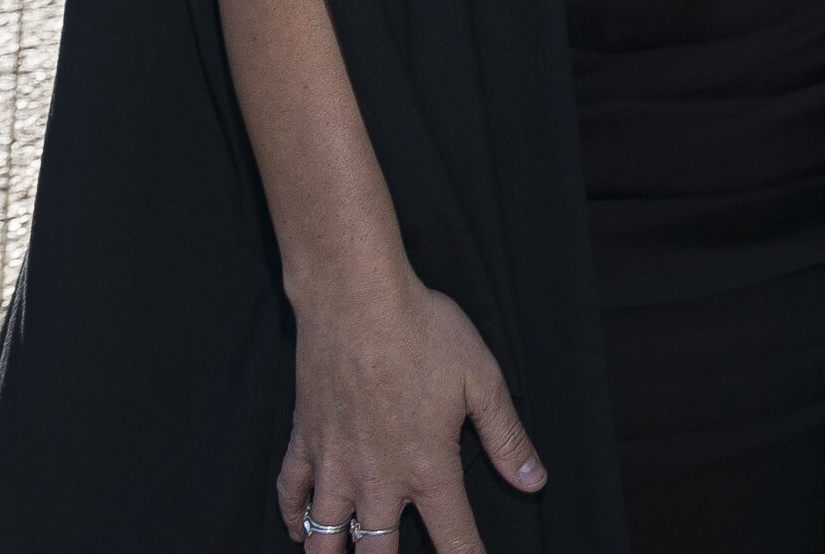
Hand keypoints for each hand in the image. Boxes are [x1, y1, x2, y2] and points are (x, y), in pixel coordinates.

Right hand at [278, 276, 545, 551]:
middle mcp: (377, 478)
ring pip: (326, 538)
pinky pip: (290, 494)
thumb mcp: (482, 379)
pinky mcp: (304, 439)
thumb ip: (506, 437)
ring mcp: (335, 463)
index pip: (453, 539)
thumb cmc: (422, 330)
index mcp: (427, 468)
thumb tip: (534, 482)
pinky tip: (301, 528)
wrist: (355, 296)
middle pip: (379, 553)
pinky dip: (293, 517)